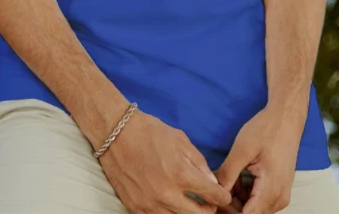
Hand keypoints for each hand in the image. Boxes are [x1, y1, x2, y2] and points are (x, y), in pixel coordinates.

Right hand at [99, 108, 233, 212]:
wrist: (115, 132)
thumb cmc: (149, 131)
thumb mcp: (180, 139)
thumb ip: (199, 163)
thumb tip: (211, 182)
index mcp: (181, 174)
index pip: (212, 195)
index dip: (222, 196)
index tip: (223, 195)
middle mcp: (167, 194)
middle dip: (209, 210)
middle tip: (209, 203)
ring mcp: (150, 204)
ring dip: (188, 213)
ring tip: (190, 205)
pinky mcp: (135, 208)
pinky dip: (167, 213)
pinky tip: (170, 204)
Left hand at [212, 105, 302, 212]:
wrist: (286, 118)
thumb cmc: (266, 130)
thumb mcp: (242, 149)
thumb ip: (228, 174)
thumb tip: (214, 192)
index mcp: (271, 190)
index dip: (228, 211)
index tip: (214, 202)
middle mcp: (279, 198)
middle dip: (230, 207)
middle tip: (214, 190)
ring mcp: (280, 195)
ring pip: (254, 209)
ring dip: (237, 201)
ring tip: (224, 181)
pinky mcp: (279, 189)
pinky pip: (260, 201)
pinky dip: (246, 195)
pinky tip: (235, 179)